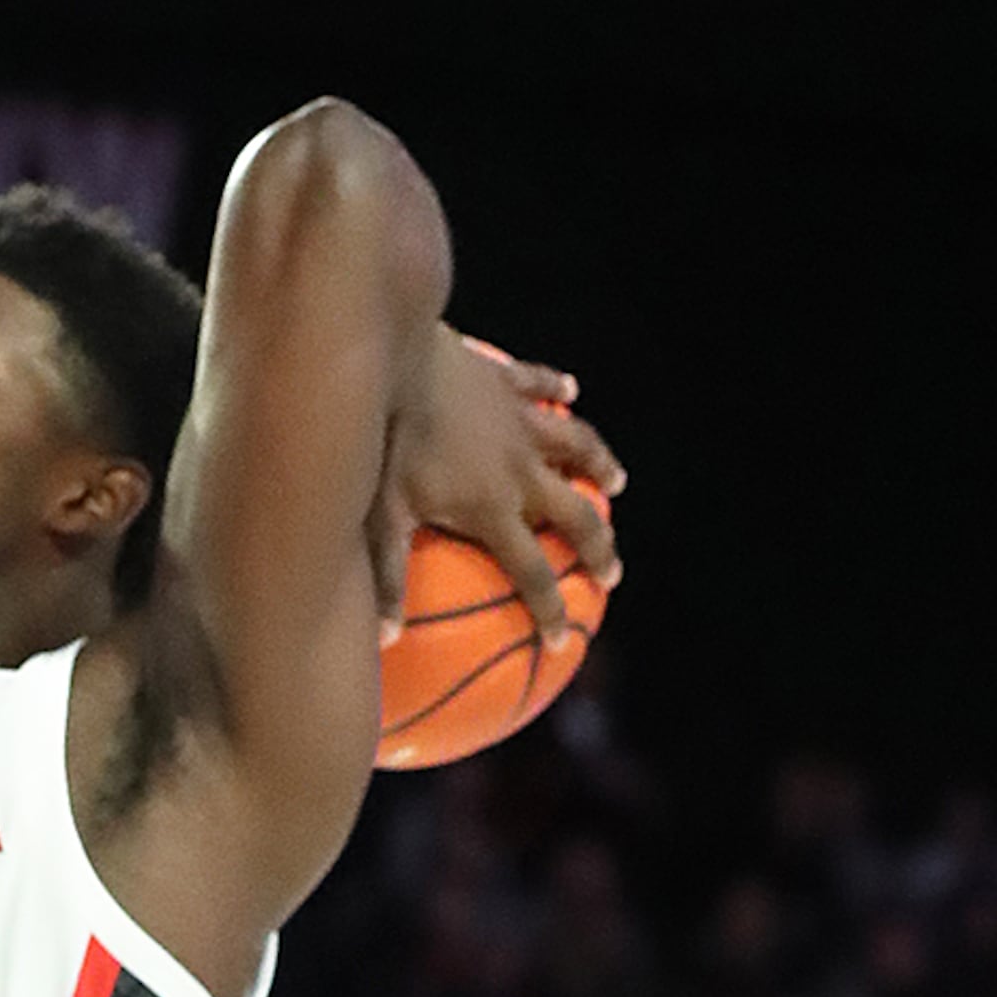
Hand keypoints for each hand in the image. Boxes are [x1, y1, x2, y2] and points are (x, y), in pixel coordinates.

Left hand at [370, 329, 620, 641]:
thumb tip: (383, 639)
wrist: (390, 355)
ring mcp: (519, 421)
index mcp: (492, 508)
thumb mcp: (380, 515)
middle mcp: (520, 469)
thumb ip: (386, 578)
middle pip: (575, 516)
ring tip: (615, 482)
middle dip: (598, 548)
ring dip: (599, 465)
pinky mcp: (507, 380)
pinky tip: (570, 389)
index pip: (532, 573)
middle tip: (609, 574)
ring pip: (577, 446)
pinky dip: (557, 388)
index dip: (550, 610)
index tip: (564, 641)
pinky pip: (541, 384)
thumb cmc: (381, 440)